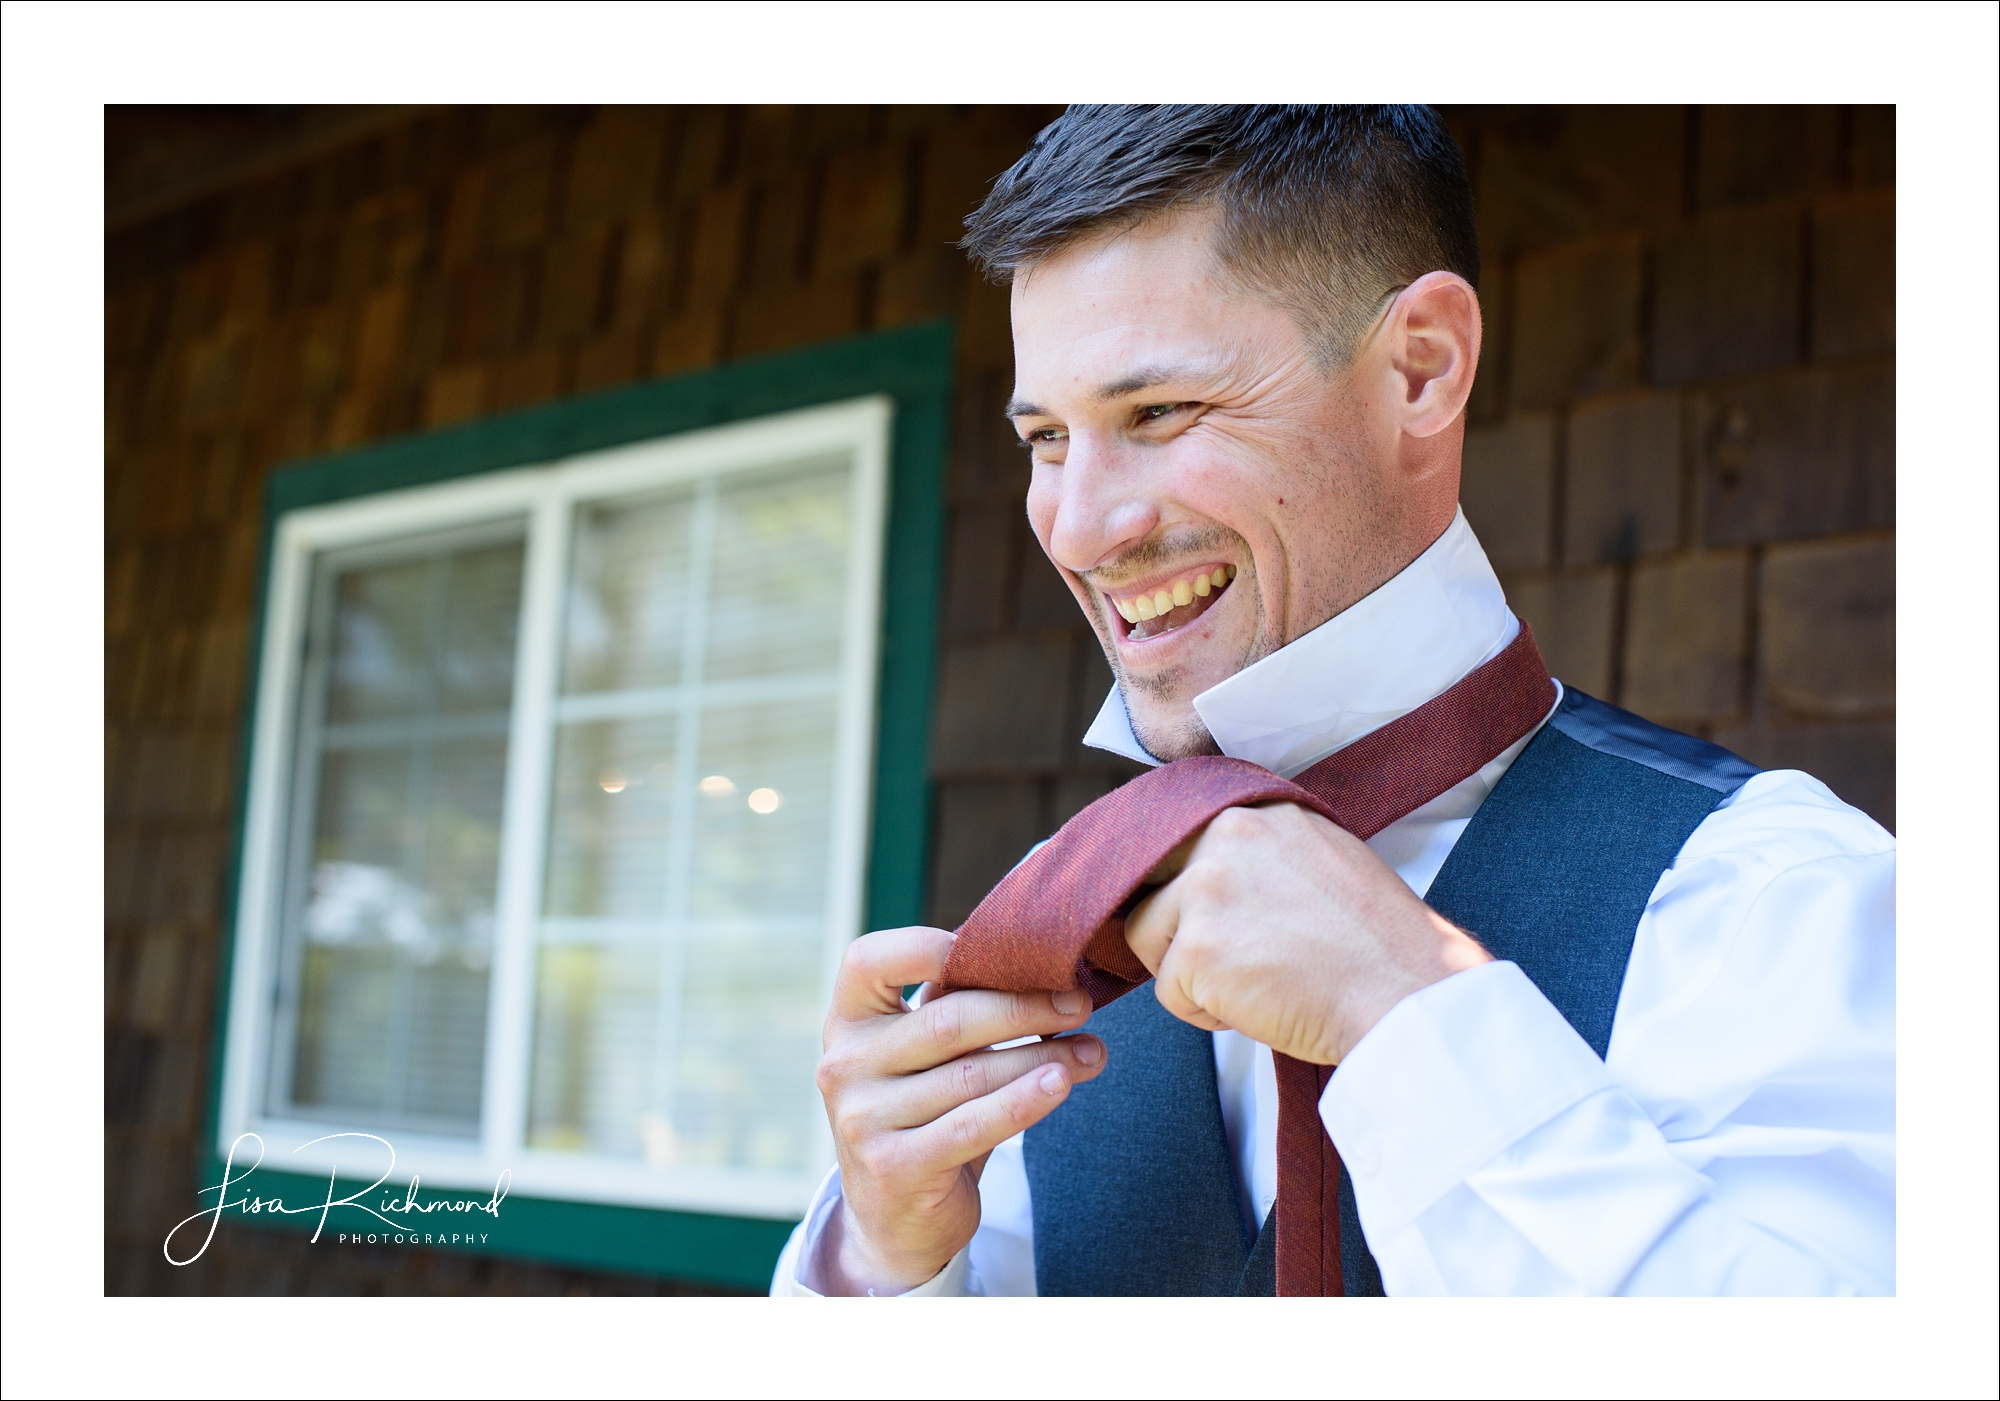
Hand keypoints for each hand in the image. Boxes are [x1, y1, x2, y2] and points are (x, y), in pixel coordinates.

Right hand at [808, 926, 1107, 1294]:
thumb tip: (1037, 959)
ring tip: (1090, 1051)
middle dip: (1025, 1008)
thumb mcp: (924, 1054)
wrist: (894, 1217)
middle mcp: (843, 1065)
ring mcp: (864, 1119)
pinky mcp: (895, 1167)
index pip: (870, 960)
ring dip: (1043, 1058)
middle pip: (947, 1021)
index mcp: (848, 1021)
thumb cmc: (923, 1111)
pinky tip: (1061, 1084)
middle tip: (1080, 1004)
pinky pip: (973, 1125)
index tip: (1006, 953)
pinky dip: (1024, 1101)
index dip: (932, 946)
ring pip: (972, 1076)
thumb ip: (955, 1003)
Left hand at [1124, 802, 1489, 1063]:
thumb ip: (1261, 852)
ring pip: (1150, 938)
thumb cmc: (1377, 945)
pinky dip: (1207, 1014)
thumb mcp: (1323, 857)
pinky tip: (1262, 1005)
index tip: (1202, 912)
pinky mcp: (1196, 948)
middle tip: (1233, 958)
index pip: (1176, 838)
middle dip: (1178, 926)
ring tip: (1256, 982)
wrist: (1404, 994)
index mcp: (1256, 811)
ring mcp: (1205, 890)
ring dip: (1190, 972)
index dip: (1181, 884)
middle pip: (1151, 882)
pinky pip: (1169, 993)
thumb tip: (1210, 871)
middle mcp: (1224, 836)